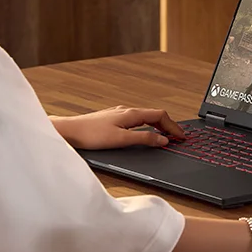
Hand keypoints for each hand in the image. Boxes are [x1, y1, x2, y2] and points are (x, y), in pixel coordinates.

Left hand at [51, 106, 185, 149]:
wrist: (69, 131)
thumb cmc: (90, 135)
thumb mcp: (121, 140)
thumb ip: (143, 139)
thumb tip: (162, 139)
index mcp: (131, 113)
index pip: (160, 115)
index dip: (174, 126)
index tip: (182, 136)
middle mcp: (126, 111)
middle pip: (155, 115)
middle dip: (169, 125)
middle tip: (178, 137)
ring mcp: (119, 114)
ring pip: (145, 117)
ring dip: (158, 125)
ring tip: (166, 135)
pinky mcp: (112, 120)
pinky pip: (137, 120)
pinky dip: (147, 126)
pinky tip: (145, 133)